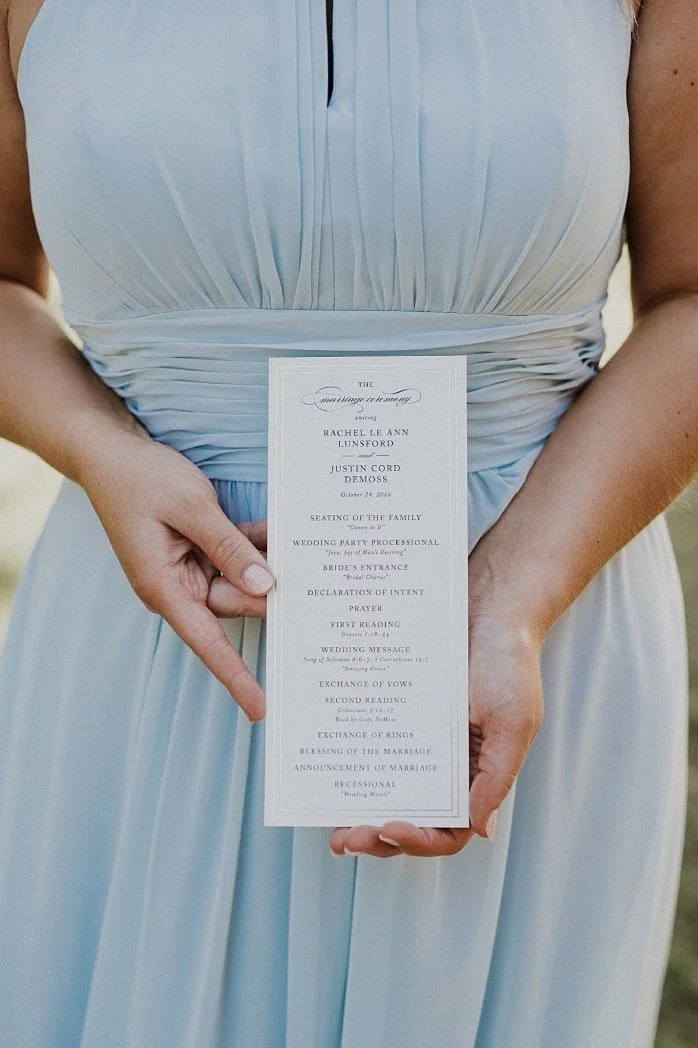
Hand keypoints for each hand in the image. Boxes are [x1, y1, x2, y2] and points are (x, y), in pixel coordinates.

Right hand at [80, 431, 273, 720]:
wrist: (111, 454)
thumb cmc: (141, 479)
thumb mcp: (190, 507)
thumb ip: (229, 547)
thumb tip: (266, 585)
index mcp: (164, 588)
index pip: (207, 644)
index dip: (236, 677)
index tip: (261, 708)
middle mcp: (178, 586)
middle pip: (236, 602)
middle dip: (269, 589)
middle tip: (310, 578)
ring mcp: (190, 569)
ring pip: (243, 578)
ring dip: (265, 560)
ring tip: (297, 545)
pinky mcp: (200, 551)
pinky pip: (237, 555)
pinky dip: (255, 543)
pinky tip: (278, 530)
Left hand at [328, 603, 543, 857]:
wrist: (487, 599)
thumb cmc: (509, 659)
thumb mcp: (514, 720)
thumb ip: (497, 776)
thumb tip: (480, 830)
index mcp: (477, 775)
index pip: (448, 831)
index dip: (418, 841)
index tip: (389, 828)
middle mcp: (445, 766)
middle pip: (409, 818)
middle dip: (377, 837)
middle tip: (345, 837)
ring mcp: (418, 739)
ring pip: (385, 789)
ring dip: (358, 808)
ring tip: (329, 816)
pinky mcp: (397, 711)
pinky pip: (370, 742)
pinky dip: (352, 760)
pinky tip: (329, 764)